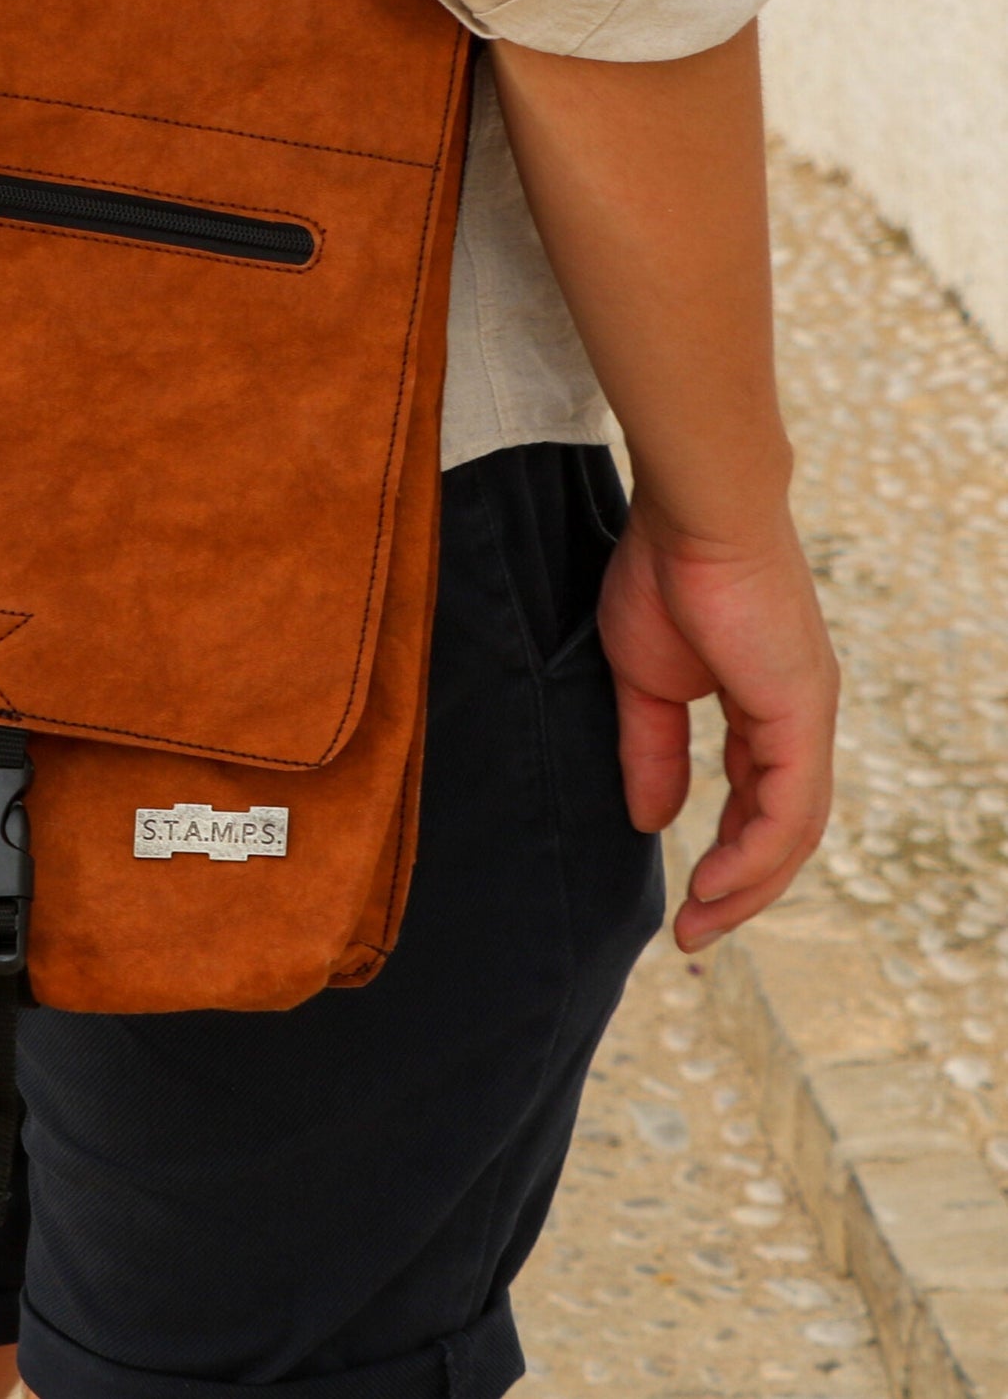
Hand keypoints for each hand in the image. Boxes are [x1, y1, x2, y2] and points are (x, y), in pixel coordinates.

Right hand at [598, 493, 837, 952]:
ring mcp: (805, 715)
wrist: (691, 515)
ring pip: (793, 831)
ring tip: (701, 923)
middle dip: (739, 889)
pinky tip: (715, 882)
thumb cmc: (664, 574)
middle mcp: (796, 717)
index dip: (724, 852)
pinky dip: (754, 855)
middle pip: (783, 830)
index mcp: (762, 704)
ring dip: (748, 886)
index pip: (758, 799)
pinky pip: (787, 808)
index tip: (683, 896)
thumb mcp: (644, 681)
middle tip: (693, 933)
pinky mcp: (800, 712)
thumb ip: (650, 750)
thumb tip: (651, 820)